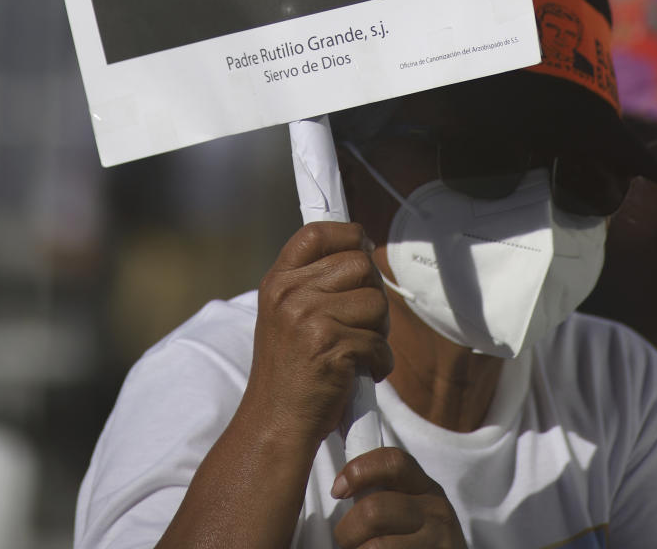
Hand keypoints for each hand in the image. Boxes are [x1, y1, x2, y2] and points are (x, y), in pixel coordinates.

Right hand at [243, 221, 391, 448]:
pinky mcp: (330, 347)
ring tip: (360, 350)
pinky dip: (381, 362)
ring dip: (379, 330)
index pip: (317, 232)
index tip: (362, 249)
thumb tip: (361, 248)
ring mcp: (308, 318)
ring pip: (376, 301)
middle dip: (373, 293)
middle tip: (364, 323)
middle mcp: (289, 293)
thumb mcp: (285, 315)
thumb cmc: (289, 372)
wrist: (274, 424)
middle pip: (359, 264)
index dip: (349, 235)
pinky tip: (364, 373)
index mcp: (278, 281)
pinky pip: (380, 342)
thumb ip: (312, 283)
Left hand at [332, 448, 466, 547]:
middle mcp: (435, 509)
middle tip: (344, 540)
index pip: (392, 461)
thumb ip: (387, 495)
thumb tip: (341, 487)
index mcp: (425, 487)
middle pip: (375, 508)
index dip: (358, 470)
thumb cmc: (420, 540)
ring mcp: (439, 538)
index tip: (337, 490)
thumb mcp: (413, 510)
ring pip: (377, 545)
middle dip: (347, 529)